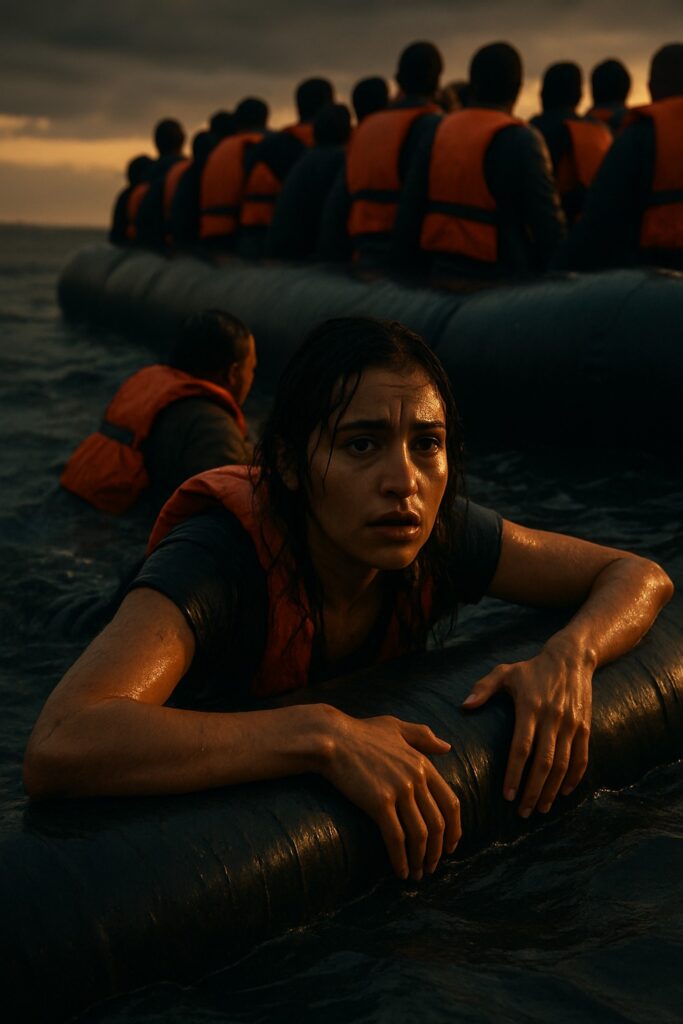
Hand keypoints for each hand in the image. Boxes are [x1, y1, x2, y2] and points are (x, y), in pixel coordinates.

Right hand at [320, 711, 460, 880]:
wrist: (331, 737)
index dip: (454, 829)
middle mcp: (416, 778)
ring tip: (417, 875)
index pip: (451, 802)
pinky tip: (400, 871)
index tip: (451, 846)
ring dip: (421, 860)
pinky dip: (401, 859)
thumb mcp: (396, 726)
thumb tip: (447, 747)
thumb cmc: (359, 732)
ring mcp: (399, 790)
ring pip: (420, 835)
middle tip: (432, 867)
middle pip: (438, 824)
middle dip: (438, 851)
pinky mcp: (379, 802)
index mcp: (423, 763)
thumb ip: (423, 736)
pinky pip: (396, 838)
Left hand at [461, 642, 592, 816]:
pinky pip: (582, 758)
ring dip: (552, 790)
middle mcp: (552, 718)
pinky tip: (563, 792)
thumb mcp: (505, 672)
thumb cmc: (531, 669)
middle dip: (533, 790)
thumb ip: (483, 688)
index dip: (515, 774)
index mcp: (530, 708)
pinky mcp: (585, 728)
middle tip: (523, 812)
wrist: (571, 658)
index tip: (508, 795)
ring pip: (563, 765)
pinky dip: (574, 779)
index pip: (522, 748)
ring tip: (540, 808)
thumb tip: (464, 706)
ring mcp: (571, 725)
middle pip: (543, 763)